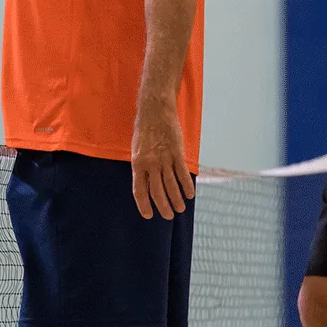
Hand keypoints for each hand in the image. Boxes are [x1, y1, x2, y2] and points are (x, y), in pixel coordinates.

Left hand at [130, 94, 194, 219]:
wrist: (155, 110)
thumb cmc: (144, 129)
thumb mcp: (136, 149)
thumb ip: (142, 166)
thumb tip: (147, 183)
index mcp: (137, 164)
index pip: (139, 190)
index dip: (144, 205)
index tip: (149, 215)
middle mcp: (151, 164)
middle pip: (157, 192)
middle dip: (164, 206)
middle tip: (168, 216)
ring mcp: (165, 158)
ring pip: (172, 185)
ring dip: (177, 199)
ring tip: (180, 208)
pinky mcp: (177, 153)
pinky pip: (182, 173)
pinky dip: (187, 185)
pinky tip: (190, 194)